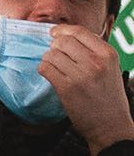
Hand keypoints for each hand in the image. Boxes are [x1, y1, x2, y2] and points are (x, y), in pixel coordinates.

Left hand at [39, 25, 133, 154]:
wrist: (111, 124)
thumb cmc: (108, 96)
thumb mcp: (110, 67)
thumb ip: (94, 51)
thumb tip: (68, 35)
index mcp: (108, 53)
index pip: (79, 31)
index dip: (62, 30)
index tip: (54, 34)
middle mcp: (95, 62)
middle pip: (62, 42)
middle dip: (54, 47)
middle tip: (55, 56)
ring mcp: (81, 75)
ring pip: (51, 55)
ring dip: (48, 60)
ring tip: (55, 68)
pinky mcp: (67, 88)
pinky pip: (45, 69)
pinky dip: (44, 70)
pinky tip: (51, 76)